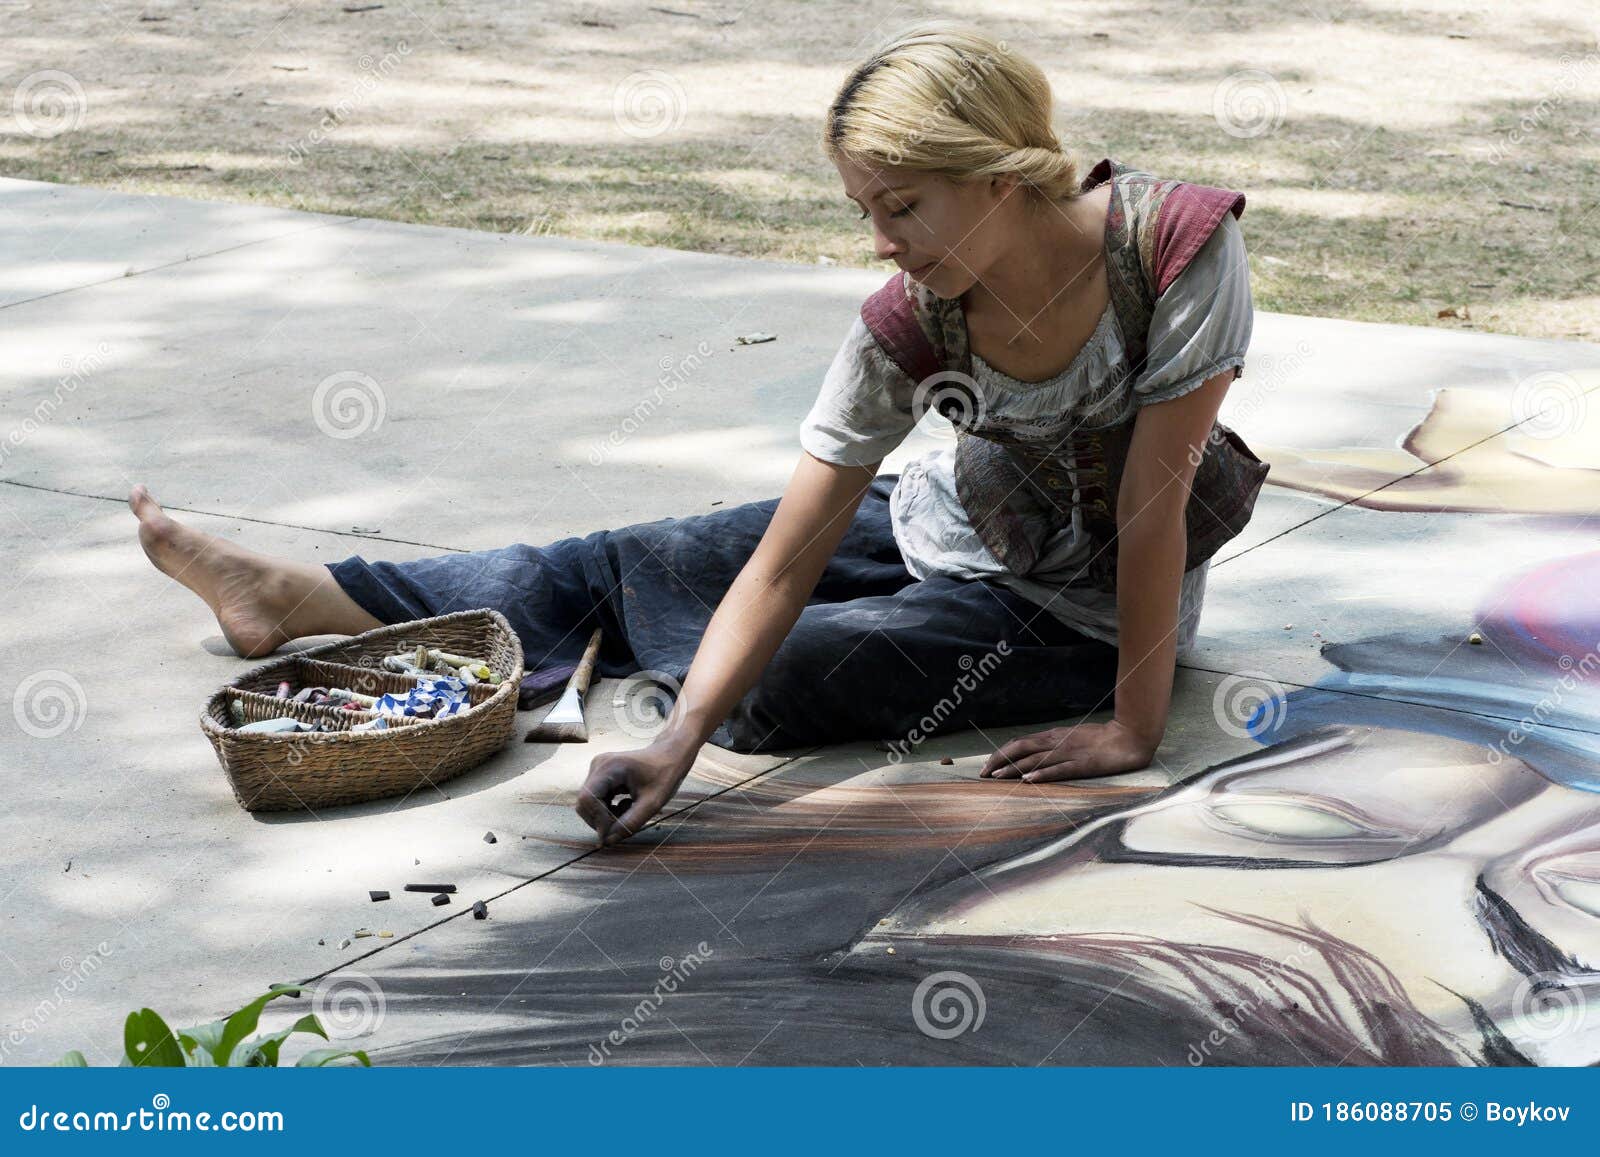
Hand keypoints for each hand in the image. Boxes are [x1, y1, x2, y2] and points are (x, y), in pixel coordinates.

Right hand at [575, 738, 697, 846]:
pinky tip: (626, 806)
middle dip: (600, 820)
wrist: (669, 756)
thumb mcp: (652, 803)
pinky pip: (596, 799)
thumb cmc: (664, 774)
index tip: (612, 834)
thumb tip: (608, 841)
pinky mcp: (601, 775)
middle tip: (622, 826)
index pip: (588, 799)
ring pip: (589, 803)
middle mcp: (598, 765)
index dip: (597, 820)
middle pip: (584, 802)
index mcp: (609, 767)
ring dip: (605, 816)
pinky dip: (608, 810)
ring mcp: (598, 769)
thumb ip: (630, 823)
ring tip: (629, 812)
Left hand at [979, 719, 1156, 782]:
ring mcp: (1069, 754)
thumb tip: (1034, 753)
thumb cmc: (1100, 739)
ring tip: (996, 777)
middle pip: (1021, 749)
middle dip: (999, 761)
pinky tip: (1028, 780)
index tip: (987, 765)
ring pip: (1035, 760)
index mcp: (1053, 736)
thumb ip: (1054, 744)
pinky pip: (1058, 770)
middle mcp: (1056, 743)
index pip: (1020, 743)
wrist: (1128, 737)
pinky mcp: (1082, 765)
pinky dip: (1041, 774)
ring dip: (1013, 769)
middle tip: (983, 774)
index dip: (1001, 754)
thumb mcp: (1071, 737)